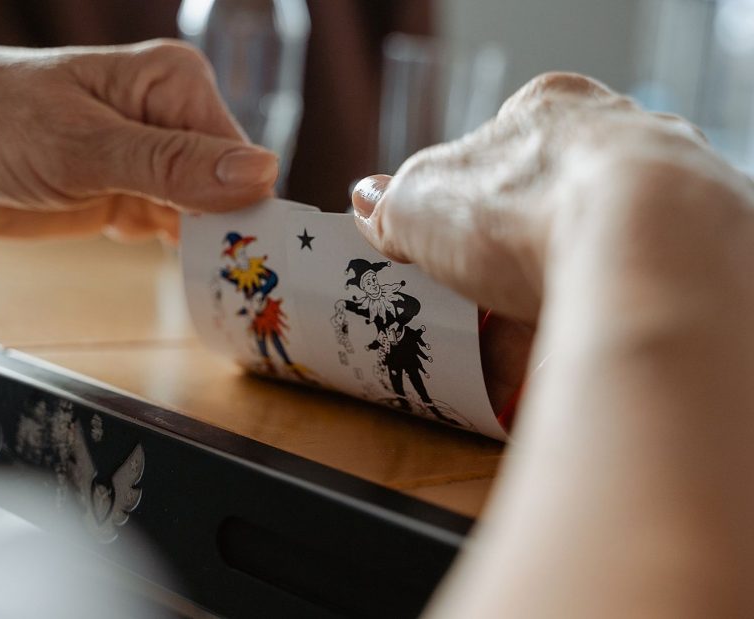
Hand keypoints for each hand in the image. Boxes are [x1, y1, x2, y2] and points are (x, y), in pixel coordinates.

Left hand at [0, 40, 276, 241]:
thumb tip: (261, 172)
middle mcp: (170, 116)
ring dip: (197, 245)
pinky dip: (168, 250)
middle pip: (229, 187)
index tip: (243, 255)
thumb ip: (171, 164)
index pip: (239, 155)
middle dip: (222, 229)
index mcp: (173, 82)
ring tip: (179, 264)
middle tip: (213, 272)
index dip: (244, 207)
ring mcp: (150, 159)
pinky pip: (172, 229)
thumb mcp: (83, 147)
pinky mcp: (128, 195)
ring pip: (204, 213)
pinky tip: (149, 252)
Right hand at [353, 74, 753, 617]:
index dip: (465, 210)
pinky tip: (555, 363)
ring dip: (542, 307)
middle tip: (474, 313)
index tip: (445, 254)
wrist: (647, 246)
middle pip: (545, 210)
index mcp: (553, 110)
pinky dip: (586, 330)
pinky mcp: (692, 256)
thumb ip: (392, 202)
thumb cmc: (530, 203)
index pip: (499, 157)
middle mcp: (621, 141)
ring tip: (508, 358)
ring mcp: (666, 198)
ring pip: (588, 258)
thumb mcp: (422, 202)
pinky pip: (624, 296)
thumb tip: (366, 200)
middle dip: (505, 266)